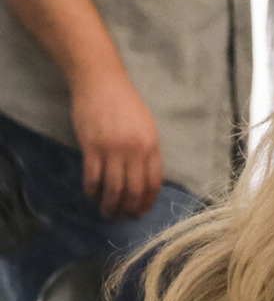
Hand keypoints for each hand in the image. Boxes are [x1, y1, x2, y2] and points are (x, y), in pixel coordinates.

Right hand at [70, 69, 161, 219]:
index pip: (153, 182)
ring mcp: (113, 149)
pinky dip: (92, 191)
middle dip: (129, 209)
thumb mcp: (146, 127)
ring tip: (107, 212)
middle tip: (122, 217)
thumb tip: (143, 178)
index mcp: (152, 146)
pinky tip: (91, 196)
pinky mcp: (92, 147)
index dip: (147, 201)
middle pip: (134, 190)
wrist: (101, 83)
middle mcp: (135, 151)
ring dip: (110, 204)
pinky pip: (93, 177)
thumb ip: (147, 151)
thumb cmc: (125, 104)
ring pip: (113, 188)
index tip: (141, 211)